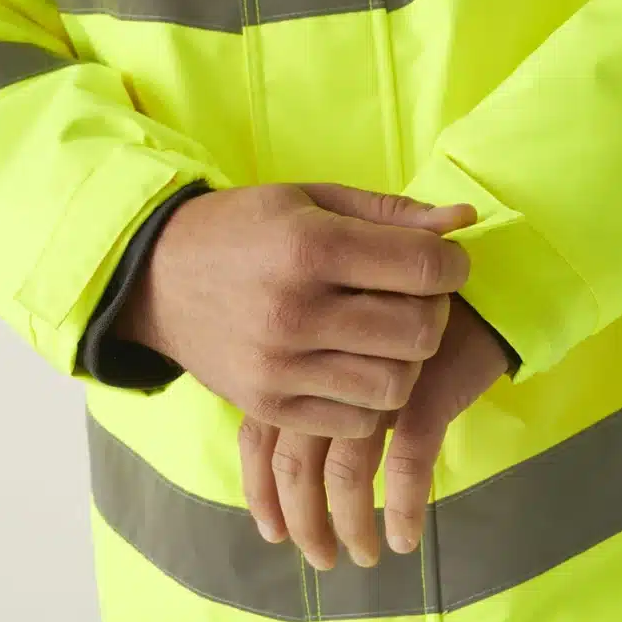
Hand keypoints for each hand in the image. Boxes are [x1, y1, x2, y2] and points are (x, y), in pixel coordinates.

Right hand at [116, 183, 474, 437]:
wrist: (157, 278)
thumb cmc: (243, 229)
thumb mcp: (310, 200)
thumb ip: (389, 213)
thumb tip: (464, 222)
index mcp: (310, 247)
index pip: (424, 269)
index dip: (452, 265)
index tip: (444, 263)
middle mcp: (296, 312)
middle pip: (419, 334)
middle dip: (433, 313)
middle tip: (414, 299)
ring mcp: (279, 368)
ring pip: (394, 385)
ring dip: (403, 360)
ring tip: (382, 334)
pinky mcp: (268, 407)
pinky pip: (356, 421)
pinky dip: (369, 397)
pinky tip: (352, 364)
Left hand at [239, 297, 509, 567]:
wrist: (468, 278)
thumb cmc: (401, 311)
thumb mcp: (344, 343)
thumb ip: (310, 385)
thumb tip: (285, 457)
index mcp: (300, 363)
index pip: (258, 436)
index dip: (261, 490)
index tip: (270, 529)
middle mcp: (328, 374)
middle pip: (295, 464)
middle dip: (303, 520)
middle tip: (319, 558)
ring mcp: (375, 383)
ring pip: (348, 475)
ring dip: (351, 524)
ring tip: (365, 556)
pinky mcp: (424, 391)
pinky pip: (409, 463)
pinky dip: (405, 507)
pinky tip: (406, 538)